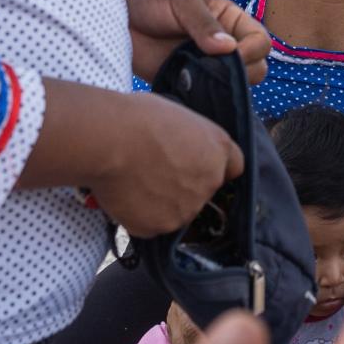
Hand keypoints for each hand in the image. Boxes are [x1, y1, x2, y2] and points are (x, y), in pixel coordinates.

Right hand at [88, 94, 241, 237]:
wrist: (110, 141)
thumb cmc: (138, 118)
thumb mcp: (176, 116)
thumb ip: (188, 139)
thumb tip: (177, 148)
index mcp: (218, 150)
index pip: (233, 166)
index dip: (213, 165)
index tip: (196, 163)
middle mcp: (209, 183)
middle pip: (201, 190)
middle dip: (182, 184)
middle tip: (152, 170)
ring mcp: (185, 210)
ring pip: (175, 210)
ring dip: (160, 202)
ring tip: (133, 181)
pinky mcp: (159, 227)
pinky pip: (150, 223)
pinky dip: (138, 214)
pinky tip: (124, 195)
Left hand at [122, 0, 268, 84]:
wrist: (115, 15)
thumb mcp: (181, 1)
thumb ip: (204, 24)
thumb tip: (228, 49)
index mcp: (230, 20)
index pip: (261, 41)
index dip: (253, 51)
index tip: (231, 53)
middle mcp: (223, 45)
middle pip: (256, 69)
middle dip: (242, 73)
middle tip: (211, 67)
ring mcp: (206, 66)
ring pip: (233, 88)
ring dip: (221, 87)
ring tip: (194, 76)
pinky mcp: (186, 83)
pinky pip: (205, 98)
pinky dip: (202, 99)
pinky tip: (186, 88)